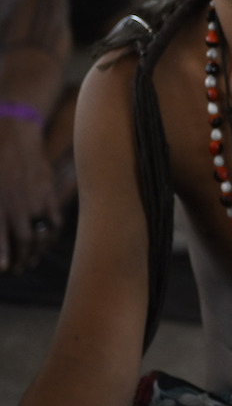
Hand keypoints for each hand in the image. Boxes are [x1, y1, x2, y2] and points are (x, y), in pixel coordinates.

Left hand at [0, 117, 58, 273]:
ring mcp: (36, 198)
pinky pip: (54, 220)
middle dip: (21, 257)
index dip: (3, 252)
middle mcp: (18, 203)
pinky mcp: (48, 193)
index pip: (2, 233)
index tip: (4, 268)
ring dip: (37, 250)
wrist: (14, 136)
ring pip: (41, 232)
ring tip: (31, 261)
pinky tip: (45, 243)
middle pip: (24, 238)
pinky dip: (51, 235)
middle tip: (17, 269)